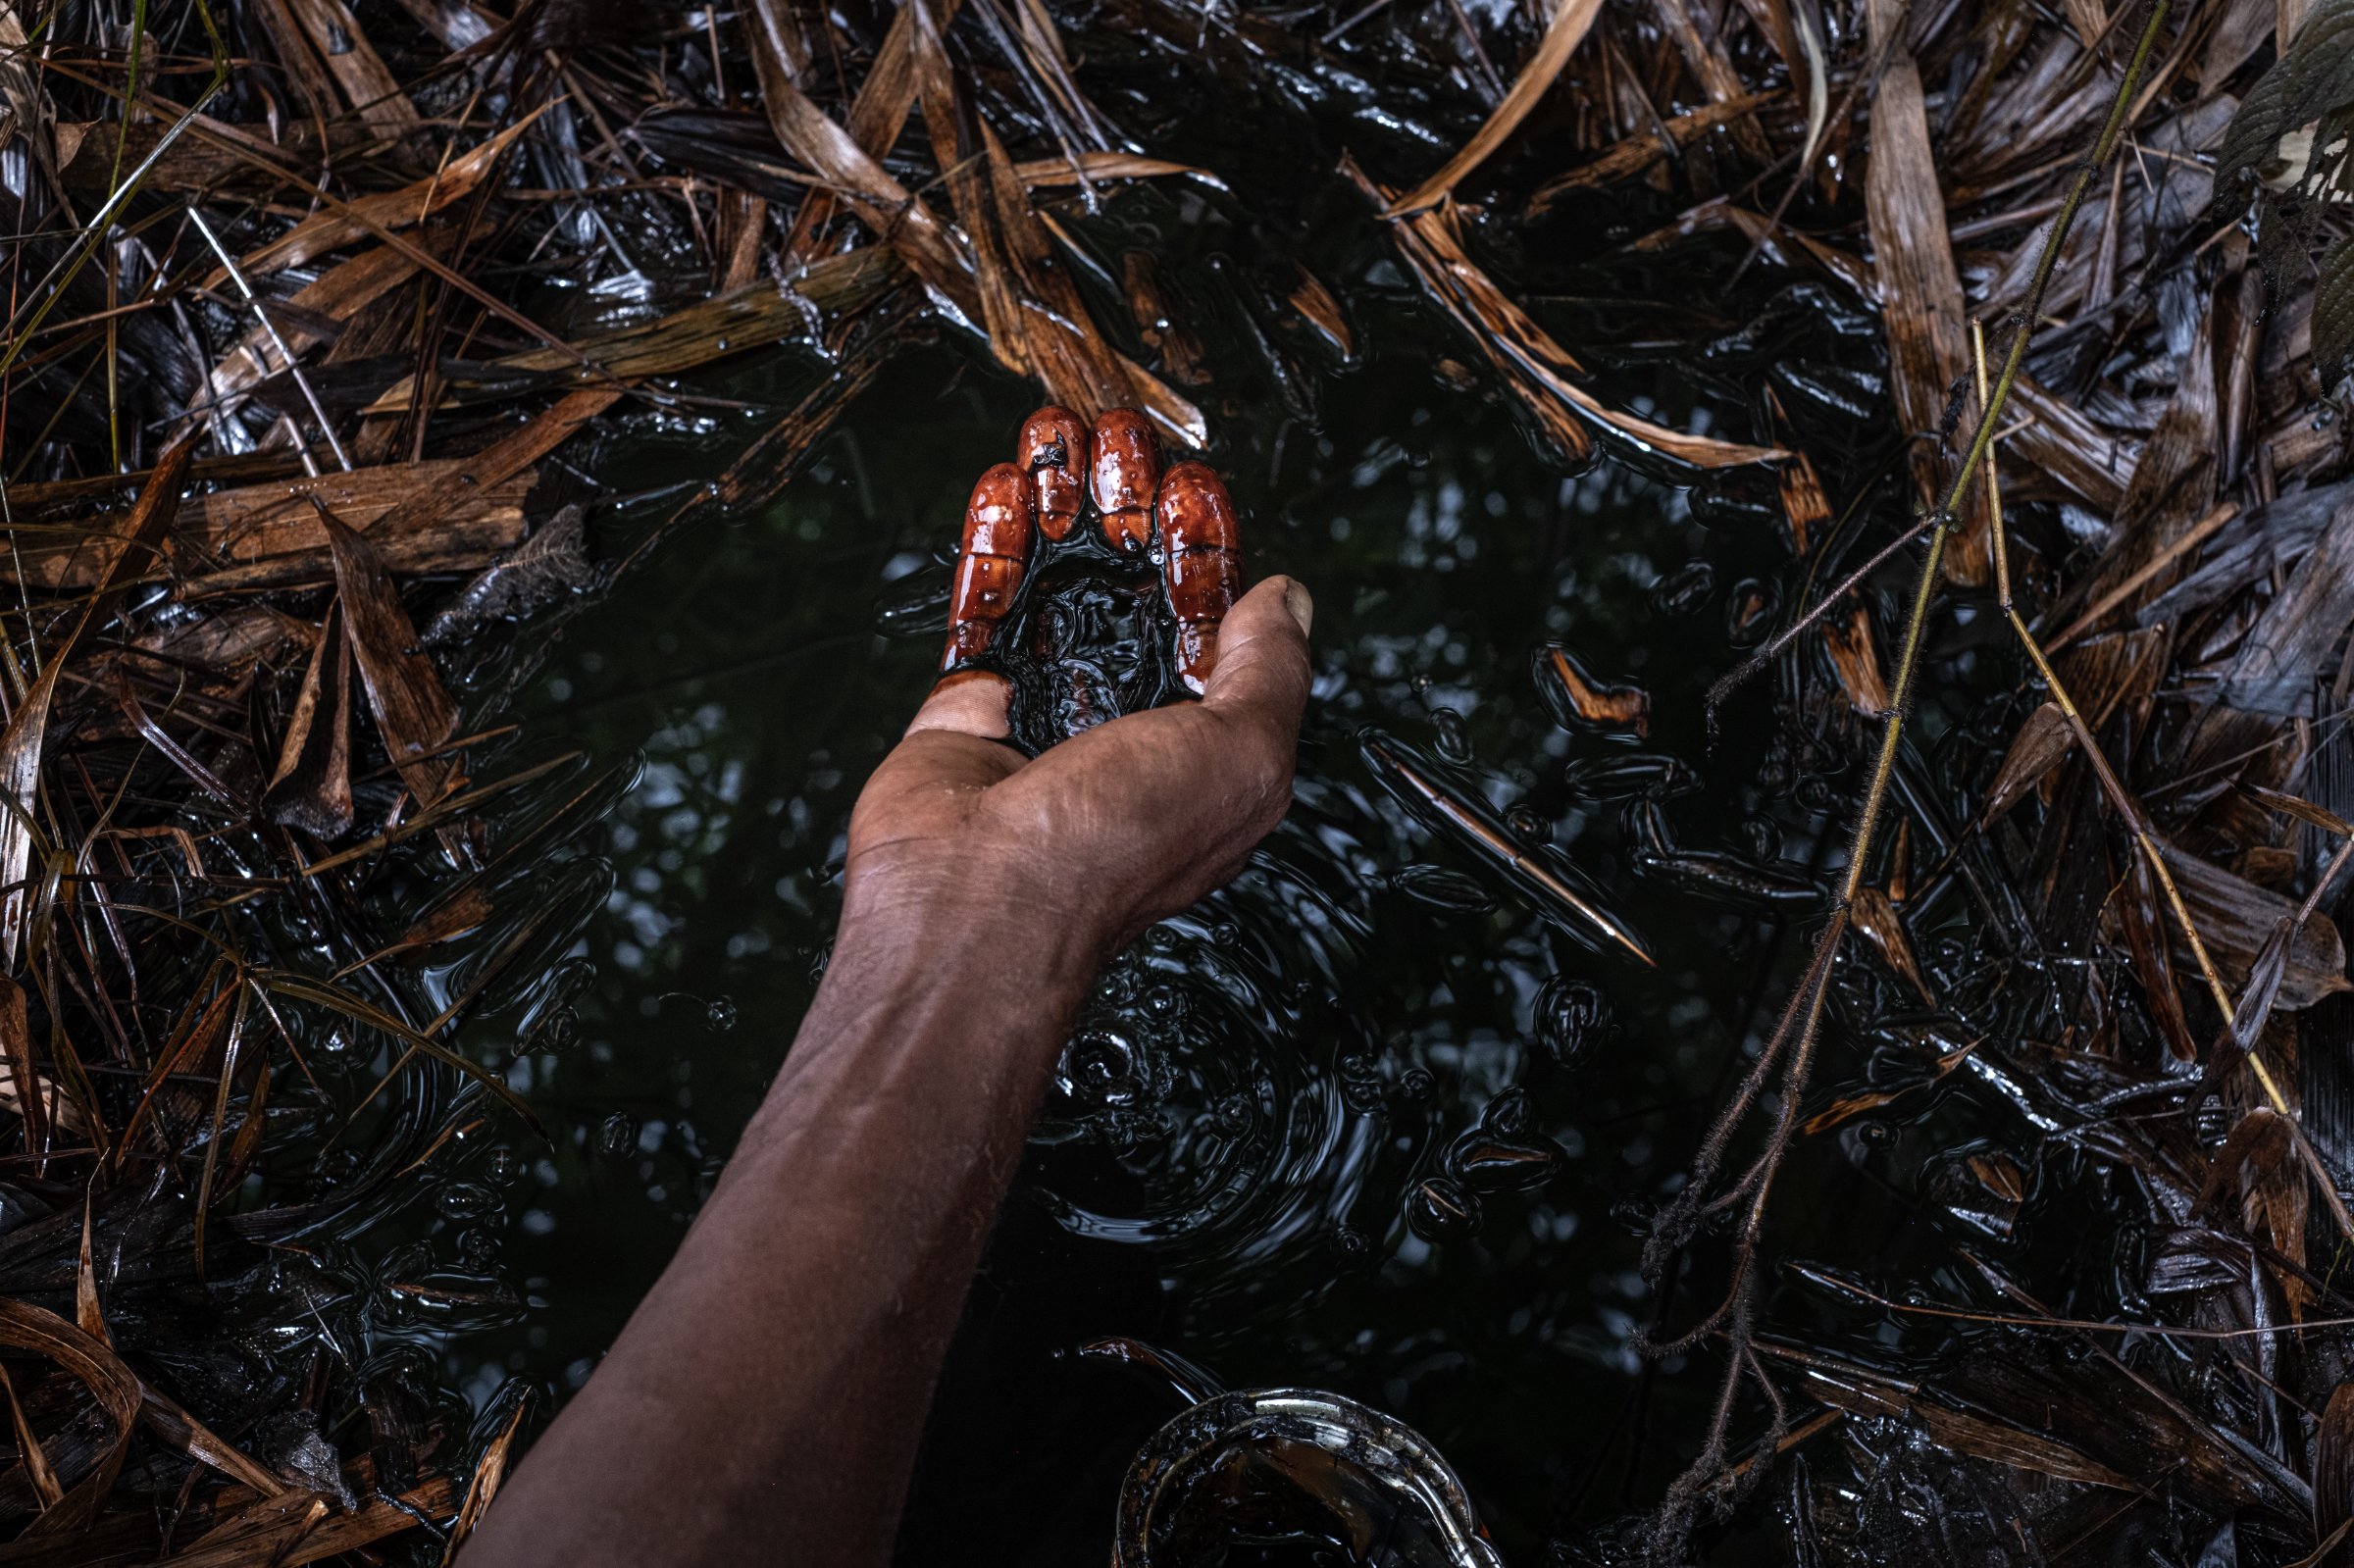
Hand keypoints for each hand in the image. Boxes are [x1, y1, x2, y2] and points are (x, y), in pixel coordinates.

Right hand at [843, 411, 1313, 975]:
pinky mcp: (964, 710)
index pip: (1216, 625)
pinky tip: (1005, 483)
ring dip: (1059, 506)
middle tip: (1119, 439)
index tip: (1191, 483)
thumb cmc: (1114, 848)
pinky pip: (981, 611)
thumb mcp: (1242, 753)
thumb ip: (1271, 673)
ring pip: (1056, 586)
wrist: (977, 902)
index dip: (1207, 549)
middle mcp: (1126, 727)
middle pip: (1131, 590)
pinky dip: (991, 544)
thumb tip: (1289, 603)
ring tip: (1057, 431)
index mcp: (1204, 746)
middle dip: (1128, 508)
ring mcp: (1042, 713)